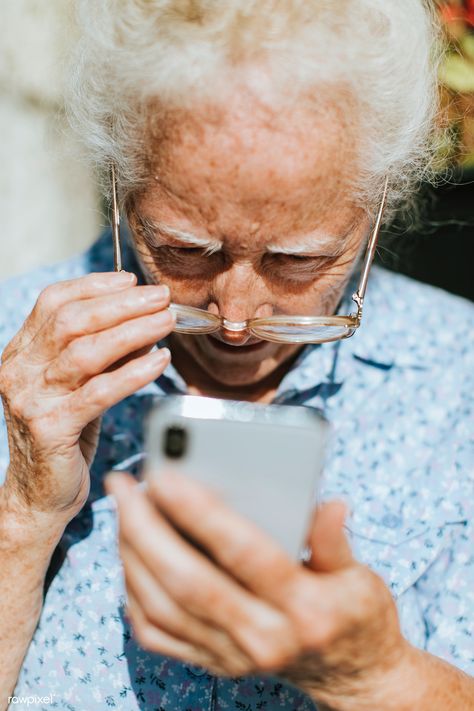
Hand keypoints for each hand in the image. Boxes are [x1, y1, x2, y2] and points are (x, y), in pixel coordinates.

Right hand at [0, 272, 172, 527]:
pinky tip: (160, 362)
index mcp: (20, 353)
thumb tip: (145, 323)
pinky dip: (134, 373)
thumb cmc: (63, 435)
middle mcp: (19, 370)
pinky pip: (100, 392)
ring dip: (133, 331)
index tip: (132, 280)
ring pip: (86, 351)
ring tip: (167, 323)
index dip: (94, 285)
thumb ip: (99, 355)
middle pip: (72, 320)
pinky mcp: (50, 428)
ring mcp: (30, 399)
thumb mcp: (75, 386)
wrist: (38, 494)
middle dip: (122, 304)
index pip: (52, 302)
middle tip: (161, 297)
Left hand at [106, 470, 409, 708]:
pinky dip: (133, 593)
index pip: (244, 553)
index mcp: (305, 607)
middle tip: (123, 485)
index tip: (166, 475)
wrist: (353, 679)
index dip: (202, 512)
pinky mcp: (214, 664)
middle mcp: (264, 637)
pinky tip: (130, 556)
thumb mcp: (360, 576)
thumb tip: (328, 506)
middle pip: (188, 581)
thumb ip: (335, 541)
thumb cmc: (357, 616)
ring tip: (123, 510)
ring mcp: (233, 656)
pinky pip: (157, 634)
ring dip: (132, 554)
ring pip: (163, 607)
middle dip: (145, 528)